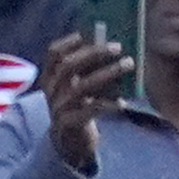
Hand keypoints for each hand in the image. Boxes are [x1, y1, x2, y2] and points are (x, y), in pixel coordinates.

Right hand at [38, 28, 132, 175]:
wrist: (68, 144)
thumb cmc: (78, 108)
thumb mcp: (77, 87)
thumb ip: (88, 70)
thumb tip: (113, 48)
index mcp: (51, 78)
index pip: (53, 54)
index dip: (68, 42)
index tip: (87, 34)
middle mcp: (52, 91)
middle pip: (68, 66)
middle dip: (94, 53)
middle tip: (118, 47)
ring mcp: (59, 108)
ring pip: (81, 87)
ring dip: (107, 73)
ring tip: (128, 64)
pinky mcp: (69, 124)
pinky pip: (90, 110)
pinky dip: (108, 104)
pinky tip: (123, 102)